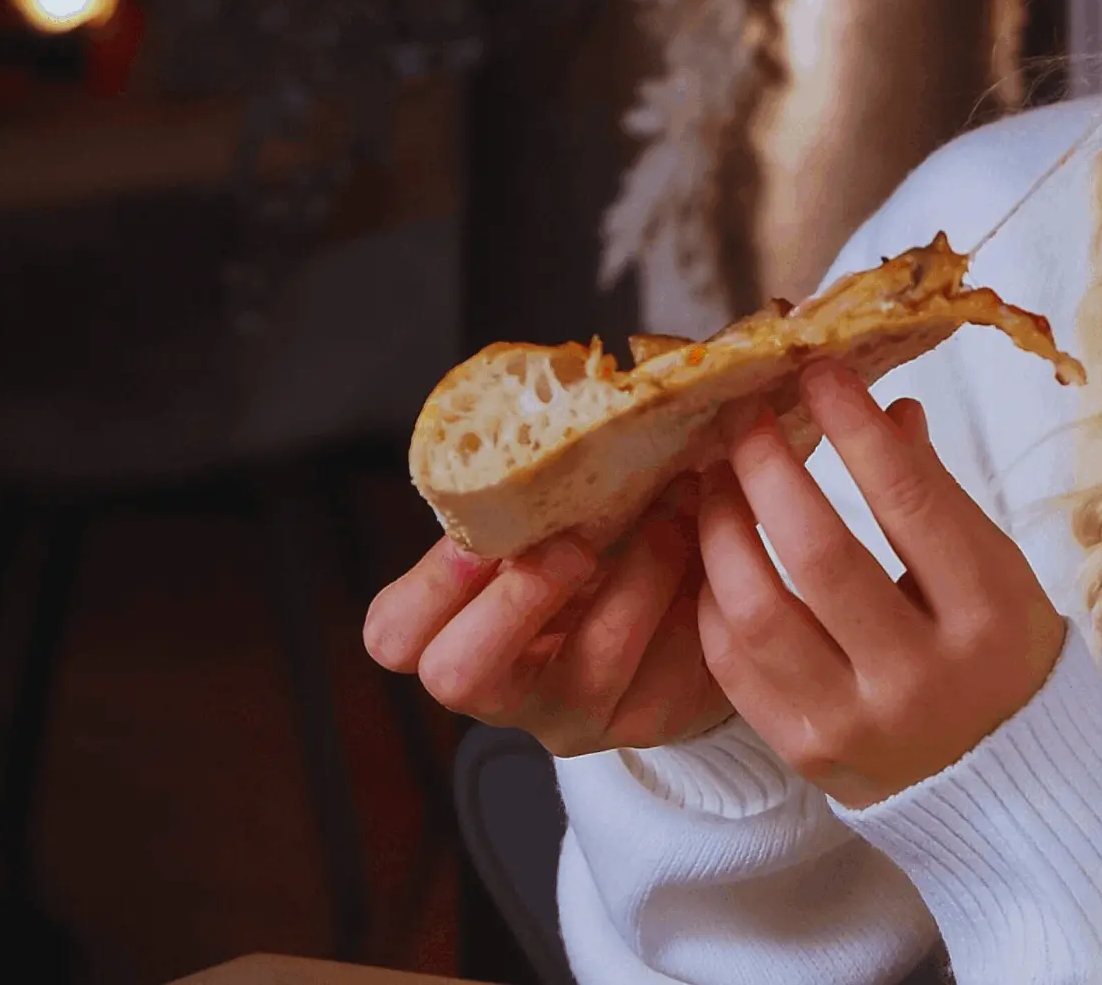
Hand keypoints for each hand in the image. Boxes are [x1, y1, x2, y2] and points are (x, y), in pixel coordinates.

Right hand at [365, 394, 784, 755]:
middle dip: (517, 597)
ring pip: (588, 664)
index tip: (481, 531)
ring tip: (675, 506)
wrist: (696, 596)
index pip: (395, 633)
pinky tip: (706, 539)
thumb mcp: (562, 506)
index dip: (429, 583)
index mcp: (460, 625)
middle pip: (457, 674)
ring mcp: (575, 711)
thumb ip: (538, 476)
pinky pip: (668, 661)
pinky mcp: (649, 716)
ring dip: (638, 570)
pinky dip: (690, 586)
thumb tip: (563, 385)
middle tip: (575, 540)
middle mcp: (507, 682)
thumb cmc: (610, 531)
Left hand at [695, 360, 1068, 809]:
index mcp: (986, 615)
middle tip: (748, 417)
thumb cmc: (998, 648)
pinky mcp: (804, 753)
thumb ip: (933, 491)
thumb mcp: (995, 566)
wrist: (1006, 781)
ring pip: (757, 613)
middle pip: (818, 555)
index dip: (855, 427)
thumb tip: (880, 406)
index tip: (818, 370)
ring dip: (723, 529)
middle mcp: (920, 678)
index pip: (909, 502)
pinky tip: (717, 554)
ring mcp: (855, 724)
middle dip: (769, 468)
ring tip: (717, 480)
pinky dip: (715, 598)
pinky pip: (734, 667)